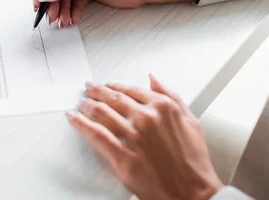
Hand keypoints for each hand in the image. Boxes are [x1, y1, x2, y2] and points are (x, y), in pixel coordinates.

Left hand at [67, 75, 222, 199]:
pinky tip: (74, 119)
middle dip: (97, 91)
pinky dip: (80, 123)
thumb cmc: (194, 163)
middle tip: (88, 89)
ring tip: (80, 103)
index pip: (131, 89)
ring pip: (101, 112)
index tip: (108, 85)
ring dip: (86, 105)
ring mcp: (132, 135)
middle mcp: (146, 117)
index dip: (115, 86)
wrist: (193, 194)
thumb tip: (153, 80)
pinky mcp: (121, 154)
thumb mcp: (190, 122)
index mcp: (163, 107)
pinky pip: (95, 134)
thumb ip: (171, 96)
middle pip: (112, 97)